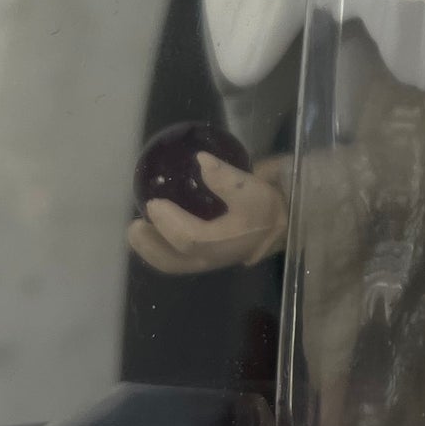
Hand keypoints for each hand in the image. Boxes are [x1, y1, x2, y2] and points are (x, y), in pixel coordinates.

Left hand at [127, 153, 288, 274]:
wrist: (290, 221)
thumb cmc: (273, 203)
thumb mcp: (257, 186)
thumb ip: (229, 176)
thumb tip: (200, 160)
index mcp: (230, 241)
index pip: (192, 240)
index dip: (169, 223)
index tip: (154, 202)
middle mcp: (219, 257)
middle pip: (178, 261)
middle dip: (151, 245)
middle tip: (134, 225)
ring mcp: (214, 261)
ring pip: (177, 265)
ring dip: (152, 250)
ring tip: (137, 231)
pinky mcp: (211, 257)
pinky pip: (182, 261)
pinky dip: (163, 251)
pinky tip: (154, 235)